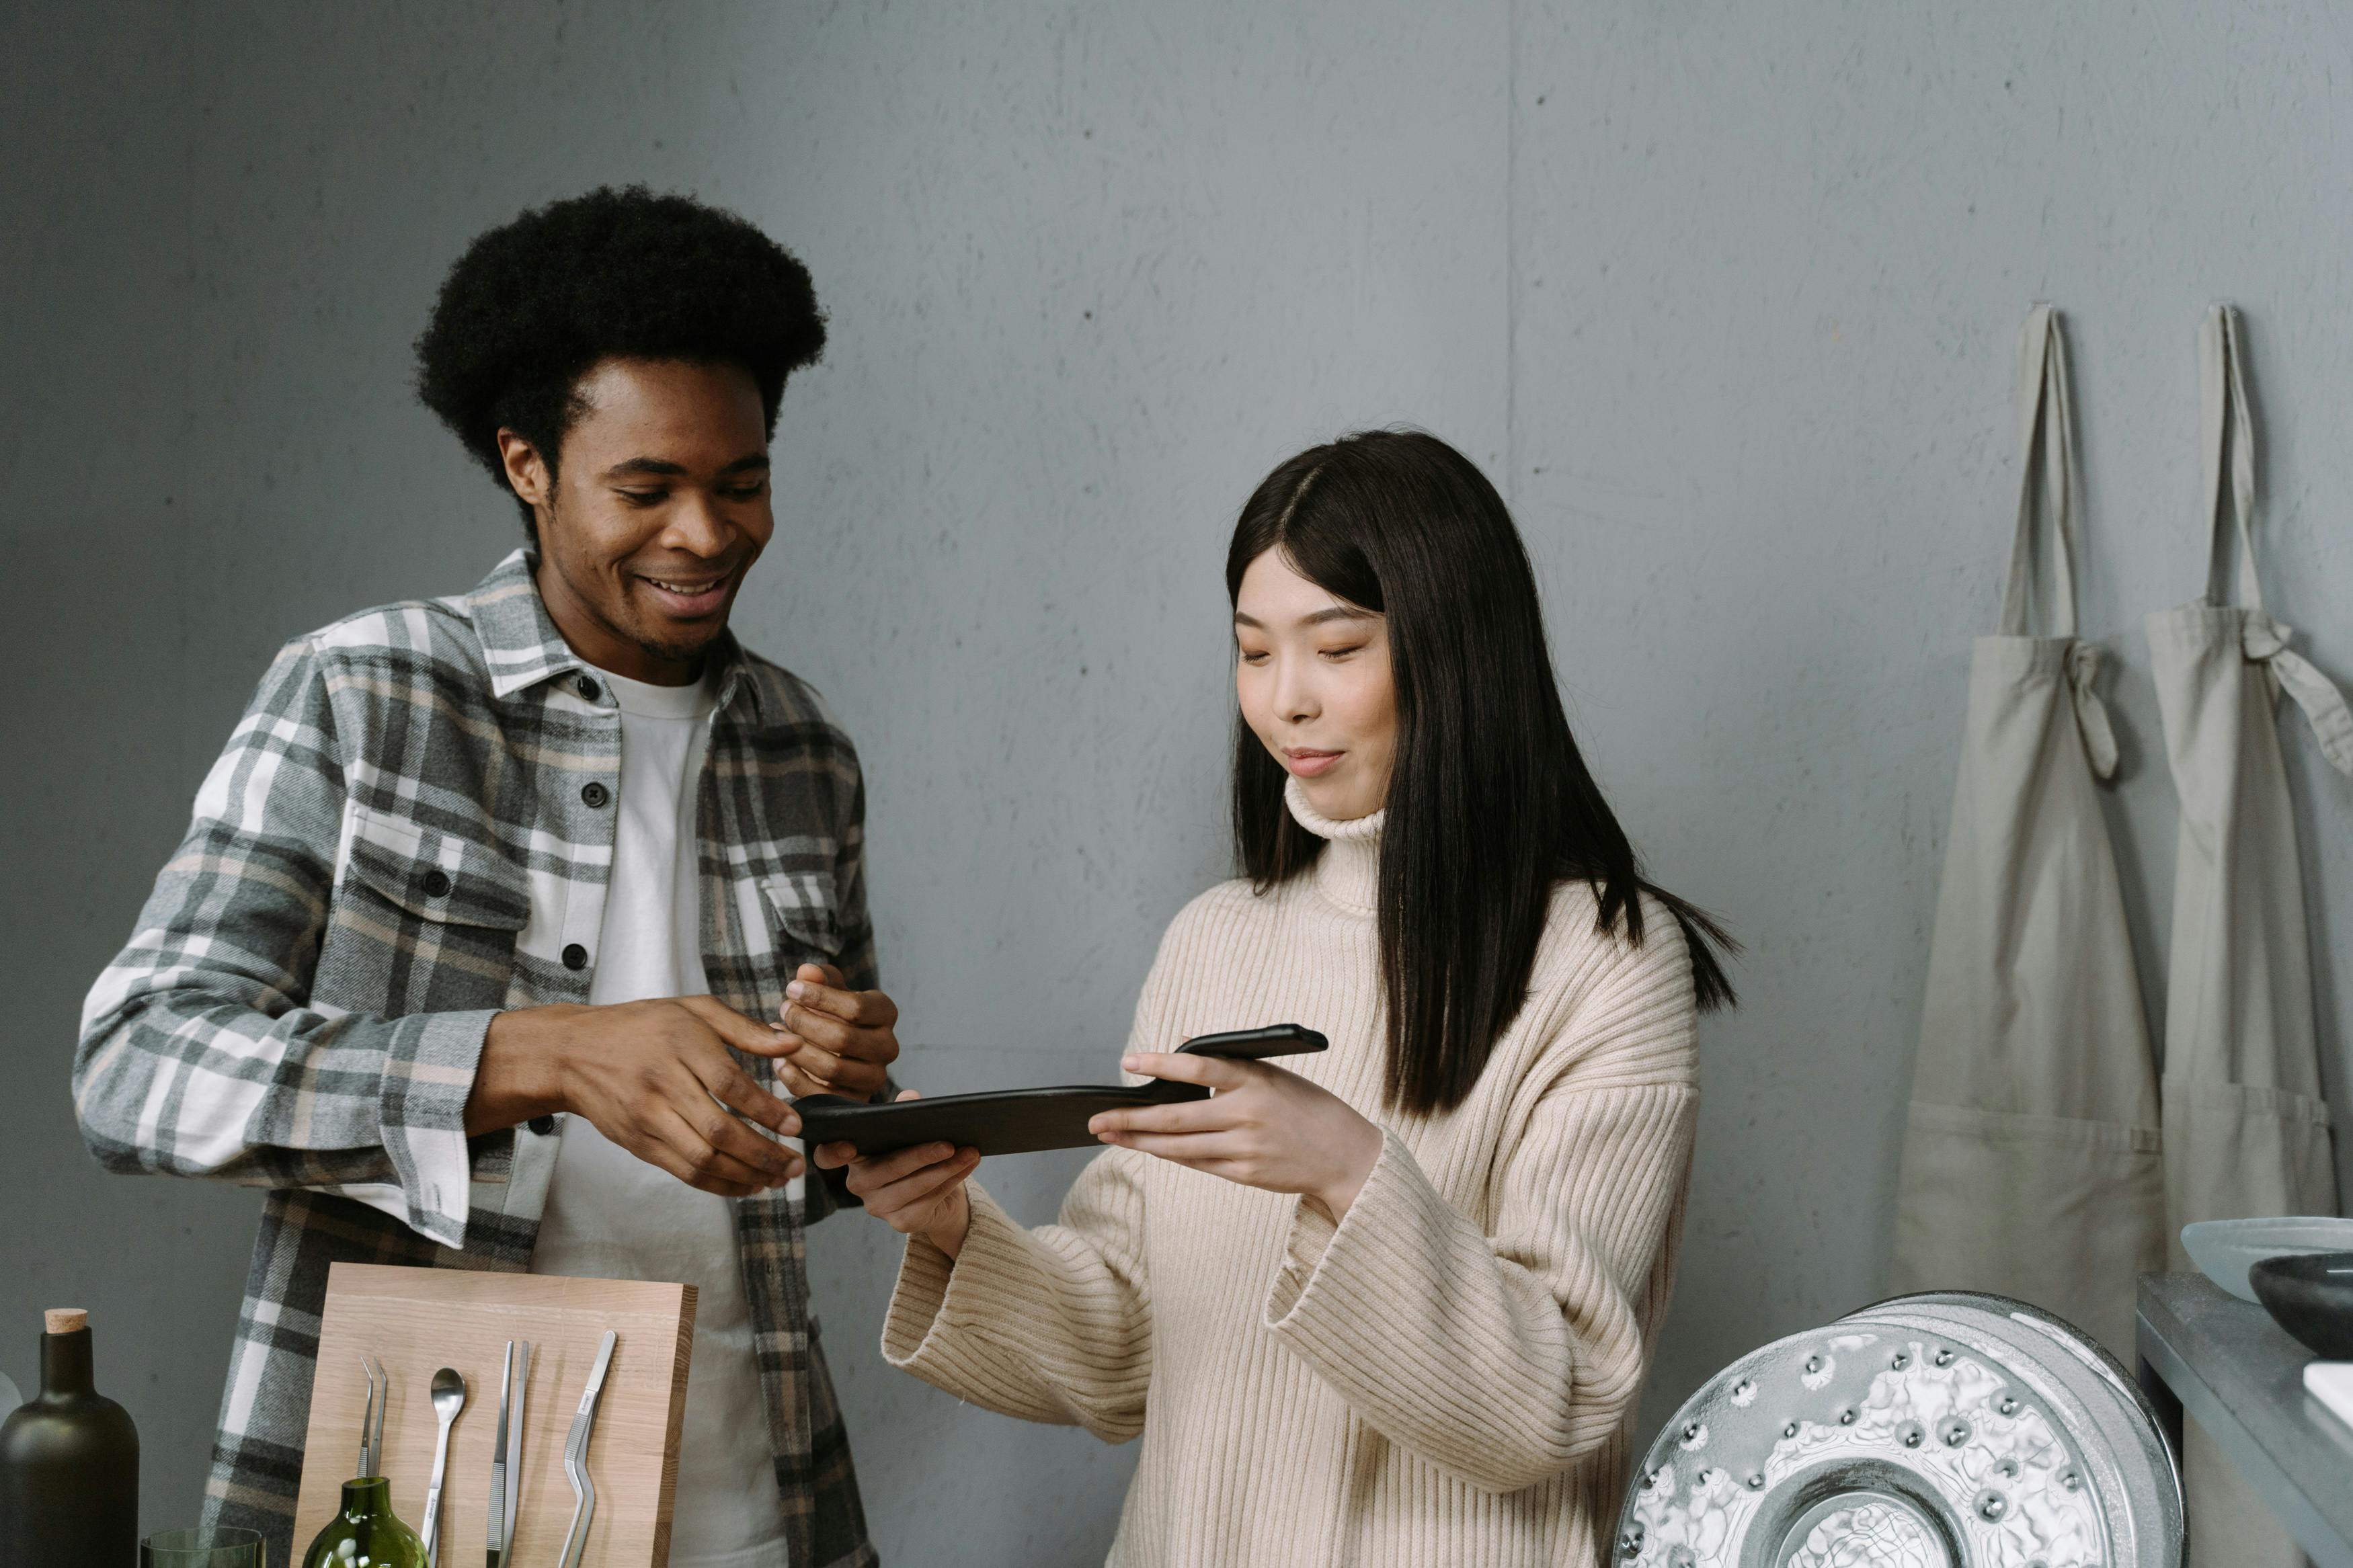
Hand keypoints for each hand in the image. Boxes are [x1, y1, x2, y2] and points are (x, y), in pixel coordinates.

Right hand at [468, 996, 803, 1197]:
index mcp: (680, 1044)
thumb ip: (744, 1028)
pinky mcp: (638, 1143)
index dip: (766, 1110)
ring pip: (702, 1158)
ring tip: (778, 1179)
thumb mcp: (693, 1009)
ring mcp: (647, 1118)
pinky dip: (719, 1184)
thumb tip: (792, 1044)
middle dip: (763, 1153)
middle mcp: (662, 1084)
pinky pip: (684, 1172)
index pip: (730, 1085)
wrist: (574, 1052)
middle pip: (719, 1130)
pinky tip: (747, 1184)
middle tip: (796, 1164)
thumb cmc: (642, 1026)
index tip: (796, 1125)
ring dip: (745, 1175)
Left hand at [776, 963, 900, 1100]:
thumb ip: (820, 979)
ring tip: (777, 1034)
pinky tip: (778, 1061)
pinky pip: (821, 1095)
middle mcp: (887, 1047)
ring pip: (831, 1068)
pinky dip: (794, 1077)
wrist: (838, 1052)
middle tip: (784, 1011)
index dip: (819, 997)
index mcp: (885, 1014)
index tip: (791, 989)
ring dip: (796, 1050)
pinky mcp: (855, 1102)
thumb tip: (806, 972)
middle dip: (804, 1023)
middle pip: (842, 1038)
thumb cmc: (833, 1015)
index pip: (856, 1007)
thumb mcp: (829, 992)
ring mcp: (874, 1078)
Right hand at [811, 1091, 977, 1258]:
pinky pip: (930, 1199)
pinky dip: (952, 1181)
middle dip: (922, 1154)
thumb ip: (905, 1112)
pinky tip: (966, 1166)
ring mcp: (878, 1206)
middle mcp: (859, 1183)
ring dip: (946, 1168)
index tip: (847, 1146)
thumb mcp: (909, 1131)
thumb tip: (911, 1098)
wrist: (936, 1193)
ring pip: (915, 1186)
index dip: (833, 1152)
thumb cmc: (914, 1154)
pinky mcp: (901, 1222)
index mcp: (854, 1156)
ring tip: (970, 1152)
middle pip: (890, 1168)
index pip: (828, 1156)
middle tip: (949, 1142)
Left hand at [1089, 1052, 1383, 1219]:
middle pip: (1176, 1117)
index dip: (1161, 1063)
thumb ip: (1230, 1063)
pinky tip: (1148, 1148)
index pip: (1199, 1066)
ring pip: (1180, 1147)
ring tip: (1110, 1135)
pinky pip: (1198, 1164)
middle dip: (1131, 1119)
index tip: (1128, 1061)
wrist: (1346, 1154)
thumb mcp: (1274, 1072)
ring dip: (1140, 1141)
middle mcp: (1247, 1114)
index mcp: (1255, 1080)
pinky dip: (1171, 1155)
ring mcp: (1245, 1148)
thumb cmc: (1305, 1106)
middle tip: (1096, 1119)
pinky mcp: (1244, 1174)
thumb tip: (1182, 1044)